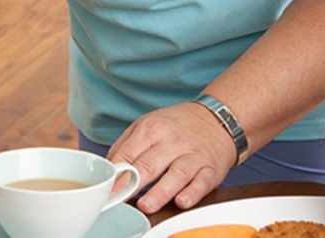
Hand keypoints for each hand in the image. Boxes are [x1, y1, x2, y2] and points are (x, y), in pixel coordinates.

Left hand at [106, 101, 237, 213]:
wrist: (218, 119)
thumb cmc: (177, 126)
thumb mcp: (147, 124)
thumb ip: (125, 147)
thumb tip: (108, 171)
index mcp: (152, 129)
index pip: (128, 153)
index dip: (116, 174)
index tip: (106, 190)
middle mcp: (172, 142)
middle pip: (149, 164)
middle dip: (133, 183)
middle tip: (120, 198)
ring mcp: (192, 155)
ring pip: (176, 174)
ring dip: (160, 191)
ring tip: (146, 205)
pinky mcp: (210, 169)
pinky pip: (202, 182)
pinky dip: (192, 193)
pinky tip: (181, 201)